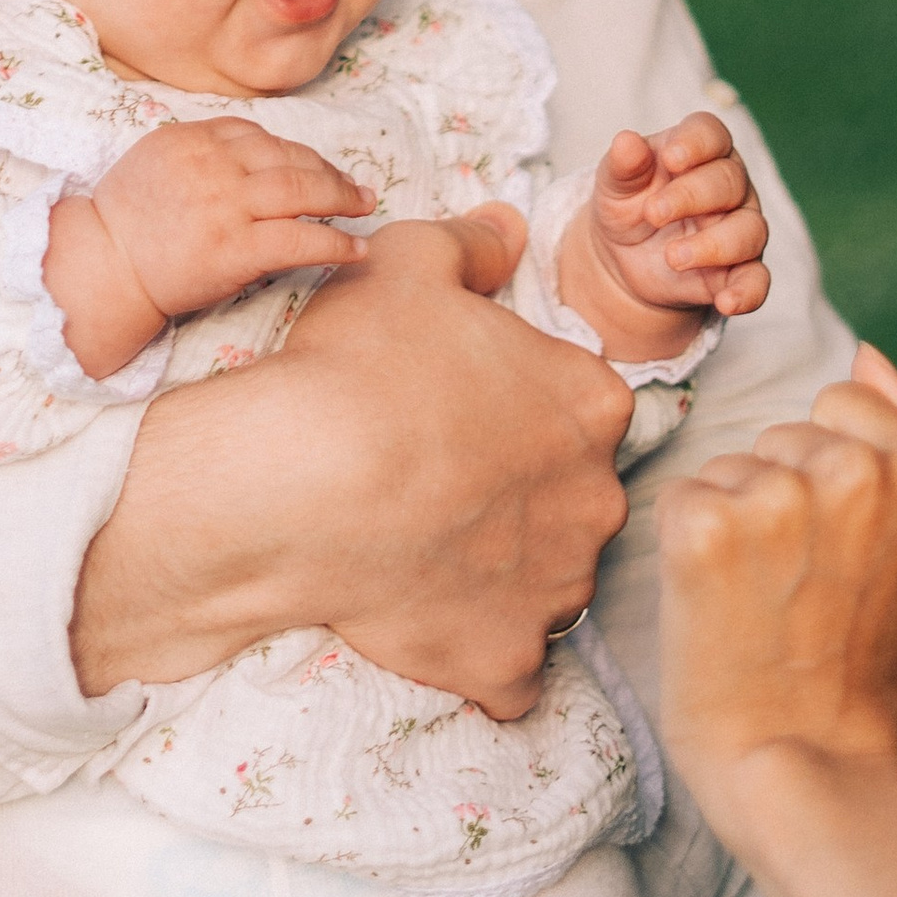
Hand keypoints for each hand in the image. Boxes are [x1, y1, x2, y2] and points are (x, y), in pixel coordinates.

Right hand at [48, 121, 372, 380]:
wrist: (103, 268)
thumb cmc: (125, 222)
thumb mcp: (155, 161)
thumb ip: (200, 151)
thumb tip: (250, 155)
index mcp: (193, 138)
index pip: (260, 137)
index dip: (296, 152)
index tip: (315, 167)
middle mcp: (214, 164)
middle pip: (289, 158)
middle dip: (329, 172)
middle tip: (355, 187)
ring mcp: (227, 205)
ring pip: (302, 190)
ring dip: (342, 197)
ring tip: (363, 206)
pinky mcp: (237, 247)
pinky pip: (300, 239)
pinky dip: (336, 242)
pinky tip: (357, 248)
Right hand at [72, 211, 632, 720]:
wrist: (299, 484)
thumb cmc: (358, 367)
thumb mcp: (407, 264)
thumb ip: (469, 242)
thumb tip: (506, 227)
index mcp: (589, 402)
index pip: (582, 406)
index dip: (522, 408)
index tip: (464, 414)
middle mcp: (596, 498)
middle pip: (575, 495)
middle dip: (523, 493)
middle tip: (441, 481)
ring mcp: (557, 587)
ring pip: (550, 579)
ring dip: (505, 571)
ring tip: (426, 550)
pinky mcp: (508, 658)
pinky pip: (510, 669)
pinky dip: (480, 653)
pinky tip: (431, 623)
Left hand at [568, 113, 770, 347]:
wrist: (625, 259)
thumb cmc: (628, 205)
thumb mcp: (615, 185)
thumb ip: (623, 165)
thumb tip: (626, 142)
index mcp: (698, 152)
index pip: (711, 134)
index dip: (696, 143)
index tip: (671, 159)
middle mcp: (729, 186)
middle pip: (729, 181)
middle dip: (692, 196)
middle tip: (653, 214)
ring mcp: (739, 228)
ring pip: (749, 230)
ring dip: (713, 245)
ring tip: (672, 257)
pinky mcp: (739, 271)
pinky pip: (757, 281)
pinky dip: (746, 292)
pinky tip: (726, 302)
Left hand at [657, 345, 896, 857]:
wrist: (806, 764)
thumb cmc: (873, 667)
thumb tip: (871, 353)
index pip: (844, 401)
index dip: (830, 471)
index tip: (838, 545)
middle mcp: (853, 468)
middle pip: (782, 433)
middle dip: (781, 495)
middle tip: (800, 587)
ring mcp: (776, 495)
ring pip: (729, 466)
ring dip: (734, 523)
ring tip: (762, 602)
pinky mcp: (703, 527)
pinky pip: (682, 499)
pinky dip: (687, 550)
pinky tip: (718, 607)